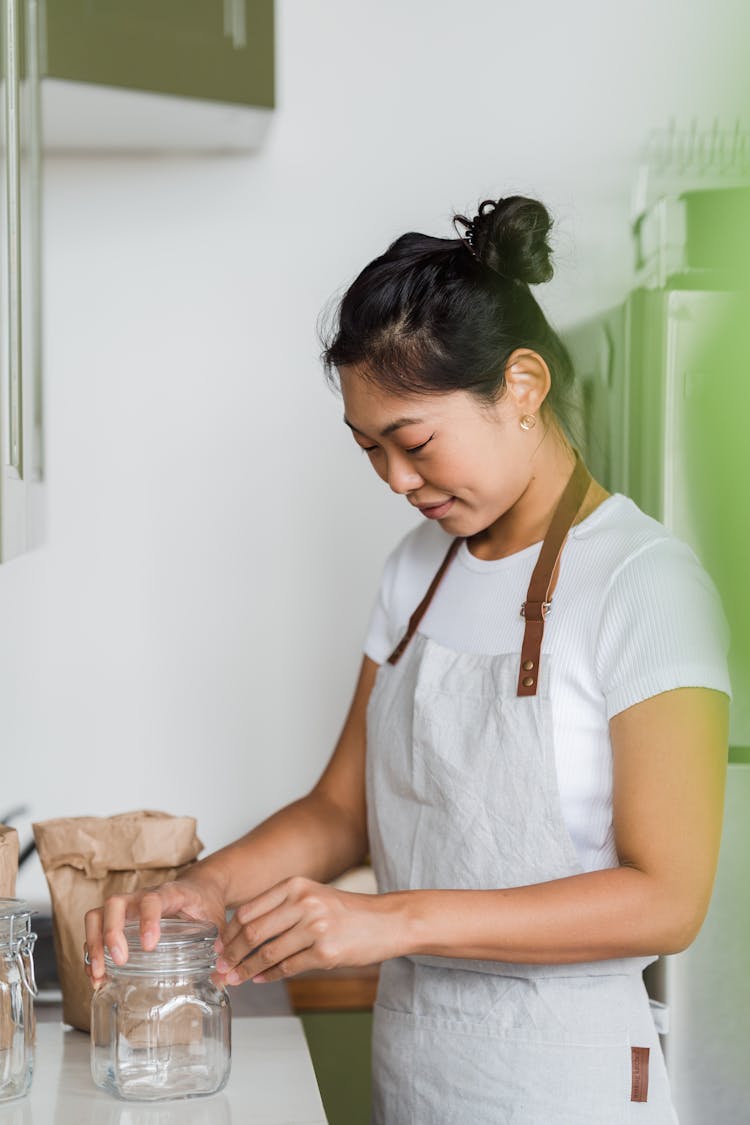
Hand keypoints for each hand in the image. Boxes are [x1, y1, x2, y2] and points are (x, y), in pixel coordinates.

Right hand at [83, 874, 225, 986]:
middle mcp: (143, 896)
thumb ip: (221, 945)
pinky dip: (91, 953)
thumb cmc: (205, 902)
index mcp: (170, 893)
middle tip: (119, 961)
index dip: (148, 920)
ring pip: (98, 914)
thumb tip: (224, 977)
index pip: (153, 899)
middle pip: (116, 904)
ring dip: (94, 944)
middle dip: (112, 933)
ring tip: (98, 974)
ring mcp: (128, 907)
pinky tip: (96, 975)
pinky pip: (96, 929)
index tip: (150, 945)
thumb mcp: (217, 920)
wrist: (200, 887)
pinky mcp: (119, 919)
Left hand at [214, 876, 403, 984]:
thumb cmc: (347, 911)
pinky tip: (259, 979)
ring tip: (234, 980)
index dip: (227, 934)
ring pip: (266, 952)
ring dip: (245, 970)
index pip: (248, 910)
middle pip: (252, 931)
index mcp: (295, 885)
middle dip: (230, 954)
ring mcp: (315, 927)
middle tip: (219, 969)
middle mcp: (304, 902)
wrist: (386, 921)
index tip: (216, 949)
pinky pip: (287, 968)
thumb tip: (241, 934)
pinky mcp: (325, 952)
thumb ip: (281, 908)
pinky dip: (268, 976)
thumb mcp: (313, 896)